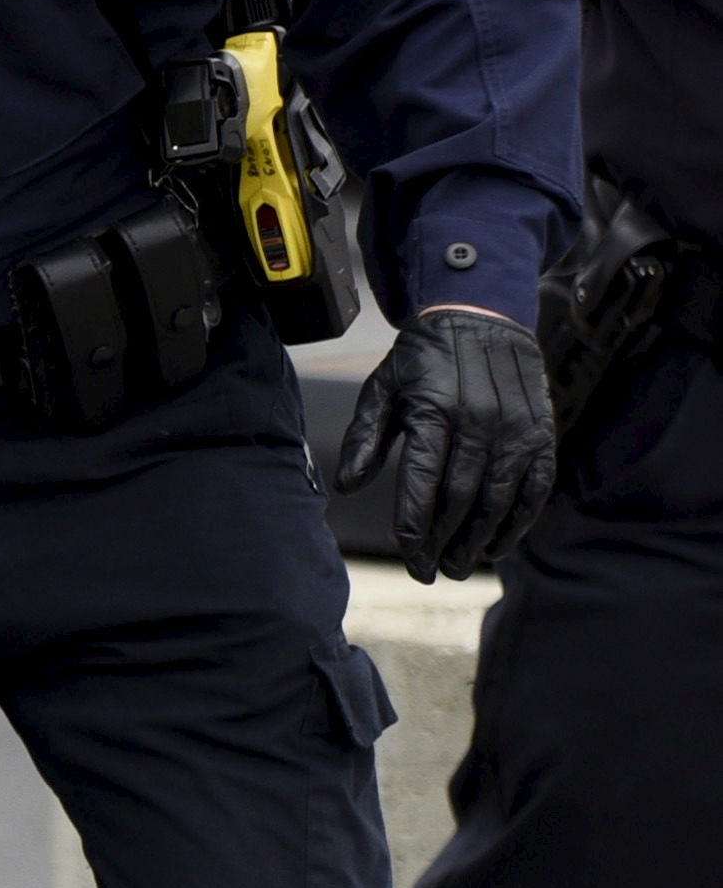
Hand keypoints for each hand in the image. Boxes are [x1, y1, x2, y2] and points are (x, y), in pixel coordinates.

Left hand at [334, 305, 556, 580]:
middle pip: (460, 499)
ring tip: (458, 566)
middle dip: (442, 542)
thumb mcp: (383, 387)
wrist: (483, 317)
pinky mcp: (541, 433)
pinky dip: (518, 522)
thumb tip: (346, 486)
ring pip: (497, 499)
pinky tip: (497, 546)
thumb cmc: (424, 359)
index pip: (421, 483)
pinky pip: (534, 488)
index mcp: (433, 412)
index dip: (413, 527)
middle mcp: (478, 422)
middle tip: (429, 570)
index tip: (407, 556)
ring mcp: (515, 429)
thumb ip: (364, 436)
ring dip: (478, 540)